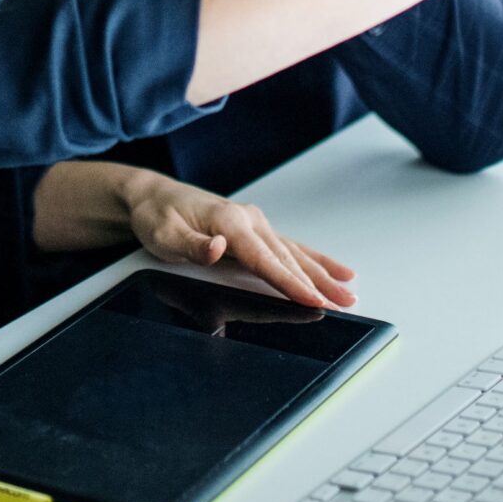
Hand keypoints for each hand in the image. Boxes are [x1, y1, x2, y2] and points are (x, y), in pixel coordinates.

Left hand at [121, 170, 356, 309]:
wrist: (153, 196)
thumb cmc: (157, 216)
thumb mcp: (164, 234)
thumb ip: (193, 245)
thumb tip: (218, 249)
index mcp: (230, 222)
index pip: (265, 259)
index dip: (290, 283)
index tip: (311, 300)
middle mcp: (249, 220)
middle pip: (288, 258)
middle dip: (317, 283)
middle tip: (344, 305)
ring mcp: (255, 223)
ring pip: (296, 253)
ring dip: (323, 274)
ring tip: (349, 292)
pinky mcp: (255, 229)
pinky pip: (291, 247)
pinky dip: (315, 260)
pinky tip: (336, 271)